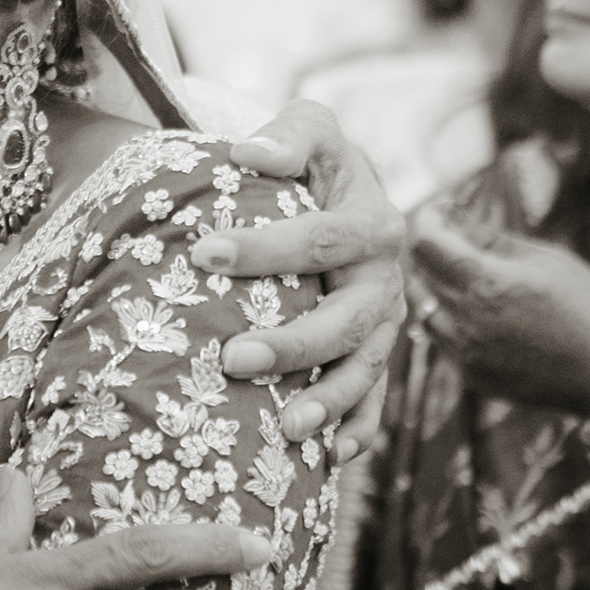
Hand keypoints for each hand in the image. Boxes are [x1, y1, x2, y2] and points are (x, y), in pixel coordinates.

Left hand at [196, 100, 403, 459]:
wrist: (348, 194)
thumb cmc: (315, 163)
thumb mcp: (312, 129)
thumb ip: (290, 136)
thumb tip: (248, 154)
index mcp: (372, 222)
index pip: (321, 238)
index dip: (267, 247)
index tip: (204, 253)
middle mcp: (386, 278)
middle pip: (347, 319)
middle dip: (293, 344)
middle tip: (231, 359)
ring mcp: (385, 323)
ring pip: (364, 368)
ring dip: (328, 401)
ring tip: (286, 428)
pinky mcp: (376, 355)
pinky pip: (375, 401)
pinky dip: (358, 430)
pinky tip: (329, 459)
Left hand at [407, 213, 589, 415]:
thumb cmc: (588, 306)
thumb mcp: (545, 258)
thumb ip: (489, 237)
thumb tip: (450, 211)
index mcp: (488, 284)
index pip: (426, 244)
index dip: (426, 220)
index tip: (438, 210)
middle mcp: (467, 322)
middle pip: (417, 275)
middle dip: (427, 250)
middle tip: (447, 236)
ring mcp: (466, 354)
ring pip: (422, 310)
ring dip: (431, 286)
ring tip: (459, 272)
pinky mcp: (471, 377)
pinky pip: (441, 340)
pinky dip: (448, 319)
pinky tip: (476, 310)